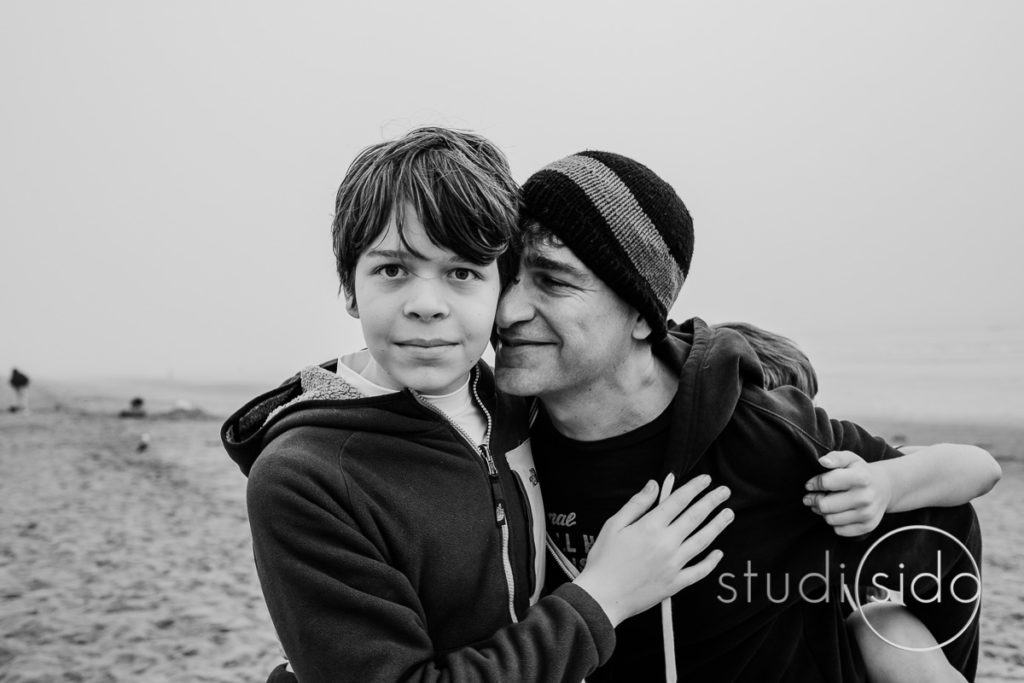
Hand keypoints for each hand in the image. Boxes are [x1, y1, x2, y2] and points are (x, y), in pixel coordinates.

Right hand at [573, 473, 732, 626]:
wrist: (602, 597)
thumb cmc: (603, 559)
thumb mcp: (613, 525)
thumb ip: (637, 504)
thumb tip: (654, 485)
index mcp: (650, 526)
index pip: (678, 501)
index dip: (694, 488)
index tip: (706, 480)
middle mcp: (666, 543)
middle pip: (695, 517)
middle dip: (712, 501)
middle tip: (724, 491)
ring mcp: (674, 564)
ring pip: (702, 541)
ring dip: (718, 525)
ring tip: (728, 514)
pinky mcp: (675, 583)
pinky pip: (699, 571)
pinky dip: (711, 562)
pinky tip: (718, 553)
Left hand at [803, 451, 892, 536]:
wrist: (884, 488)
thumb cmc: (861, 472)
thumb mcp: (850, 459)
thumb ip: (835, 457)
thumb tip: (822, 461)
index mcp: (861, 477)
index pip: (826, 483)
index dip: (814, 484)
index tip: (810, 485)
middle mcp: (866, 497)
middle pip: (825, 505)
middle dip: (814, 500)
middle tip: (812, 497)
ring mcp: (867, 514)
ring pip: (830, 519)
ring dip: (823, 512)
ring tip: (825, 504)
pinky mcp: (868, 526)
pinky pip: (839, 531)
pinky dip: (835, 523)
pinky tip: (837, 513)